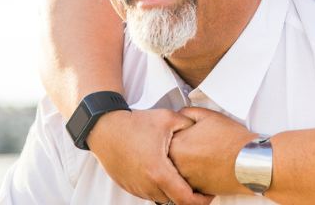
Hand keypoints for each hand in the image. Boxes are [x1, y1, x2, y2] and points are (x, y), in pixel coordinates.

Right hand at [86, 109, 213, 204]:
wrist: (105, 128)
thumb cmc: (136, 123)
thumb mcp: (169, 118)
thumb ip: (190, 125)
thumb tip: (203, 130)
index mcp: (160, 172)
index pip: (186, 199)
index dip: (202, 200)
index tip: (209, 193)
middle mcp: (147, 184)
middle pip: (175, 200)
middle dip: (187, 194)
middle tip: (197, 181)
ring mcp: (137, 187)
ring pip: (161, 197)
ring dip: (171, 189)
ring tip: (179, 173)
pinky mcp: (129, 186)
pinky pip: (148, 192)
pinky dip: (158, 186)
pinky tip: (162, 170)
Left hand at [170, 107, 259, 195]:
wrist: (249, 161)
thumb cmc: (232, 139)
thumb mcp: (208, 115)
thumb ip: (187, 112)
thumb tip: (180, 116)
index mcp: (176, 144)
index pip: (167, 138)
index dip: (180, 134)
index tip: (190, 134)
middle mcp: (176, 164)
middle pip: (170, 155)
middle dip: (182, 150)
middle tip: (198, 146)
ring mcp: (185, 179)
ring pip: (178, 169)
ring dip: (186, 163)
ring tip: (204, 157)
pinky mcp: (195, 190)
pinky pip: (188, 182)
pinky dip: (195, 175)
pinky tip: (208, 167)